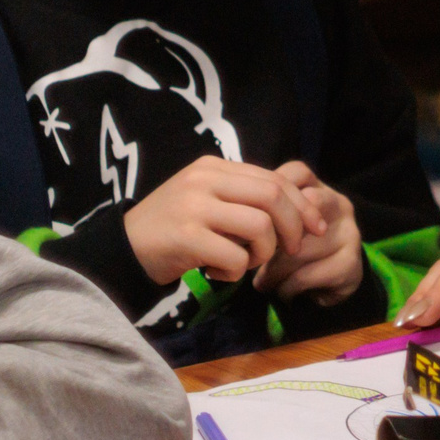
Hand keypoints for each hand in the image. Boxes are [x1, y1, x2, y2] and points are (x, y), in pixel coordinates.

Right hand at [124, 155, 320, 285]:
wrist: (123, 249)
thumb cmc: (172, 228)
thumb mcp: (206, 199)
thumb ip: (242, 197)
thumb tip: (297, 208)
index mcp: (213, 167)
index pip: (273, 179)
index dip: (301, 205)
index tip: (315, 227)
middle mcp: (204, 180)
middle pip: (273, 196)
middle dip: (294, 227)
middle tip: (292, 250)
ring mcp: (194, 207)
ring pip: (259, 227)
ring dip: (262, 254)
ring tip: (242, 263)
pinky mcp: (186, 237)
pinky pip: (234, 257)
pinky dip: (234, 272)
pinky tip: (216, 272)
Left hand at [258, 161, 363, 304]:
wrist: (330, 286)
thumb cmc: (295, 250)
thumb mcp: (279, 225)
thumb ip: (260, 213)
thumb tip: (229, 222)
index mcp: (319, 187)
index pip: (296, 172)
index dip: (269, 195)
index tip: (250, 220)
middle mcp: (339, 203)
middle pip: (301, 205)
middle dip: (271, 234)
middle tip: (252, 252)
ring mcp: (349, 232)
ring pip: (300, 248)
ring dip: (273, 270)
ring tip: (261, 282)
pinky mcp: (350, 263)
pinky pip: (308, 274)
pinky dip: (287, 287)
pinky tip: (281, 292)